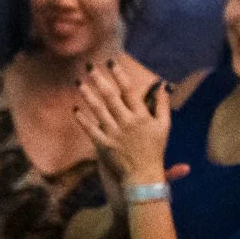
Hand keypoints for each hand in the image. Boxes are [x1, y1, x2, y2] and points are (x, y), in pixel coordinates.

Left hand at [74, 56, 173, 189]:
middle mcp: (127, 123)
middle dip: (99, 79)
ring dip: (87, 95)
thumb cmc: (155, 150)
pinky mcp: (104, 146)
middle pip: (110, 96)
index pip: (129, 90)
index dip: (119, 74)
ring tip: (78, 82)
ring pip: (98, 110)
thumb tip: (162, 86)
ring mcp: (114, 134)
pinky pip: (91, 130)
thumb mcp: (164, 127)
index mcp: (141, 116)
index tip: (111, 62)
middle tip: (89, 66)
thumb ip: (162, 106)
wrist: (144, 177)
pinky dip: (82, 119)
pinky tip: (75, 109)